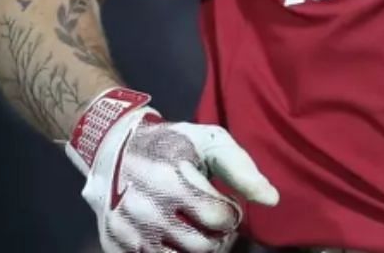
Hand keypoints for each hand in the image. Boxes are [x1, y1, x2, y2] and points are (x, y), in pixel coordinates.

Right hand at [67, 89, 278, 252]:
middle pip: (203, 246)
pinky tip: (173, 237)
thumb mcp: (208, 142)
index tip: (226, 204)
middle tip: (214, 221)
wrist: (111, 148)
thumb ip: (242, 169)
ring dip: (195, 248)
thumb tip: (271, 200)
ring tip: (195, 229)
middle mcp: (145, 210)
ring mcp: (126, 231)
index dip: (232, 214)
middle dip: (218, 235)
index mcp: (171, 181)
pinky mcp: (113, 244)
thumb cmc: (171, 144)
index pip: (221, 219)